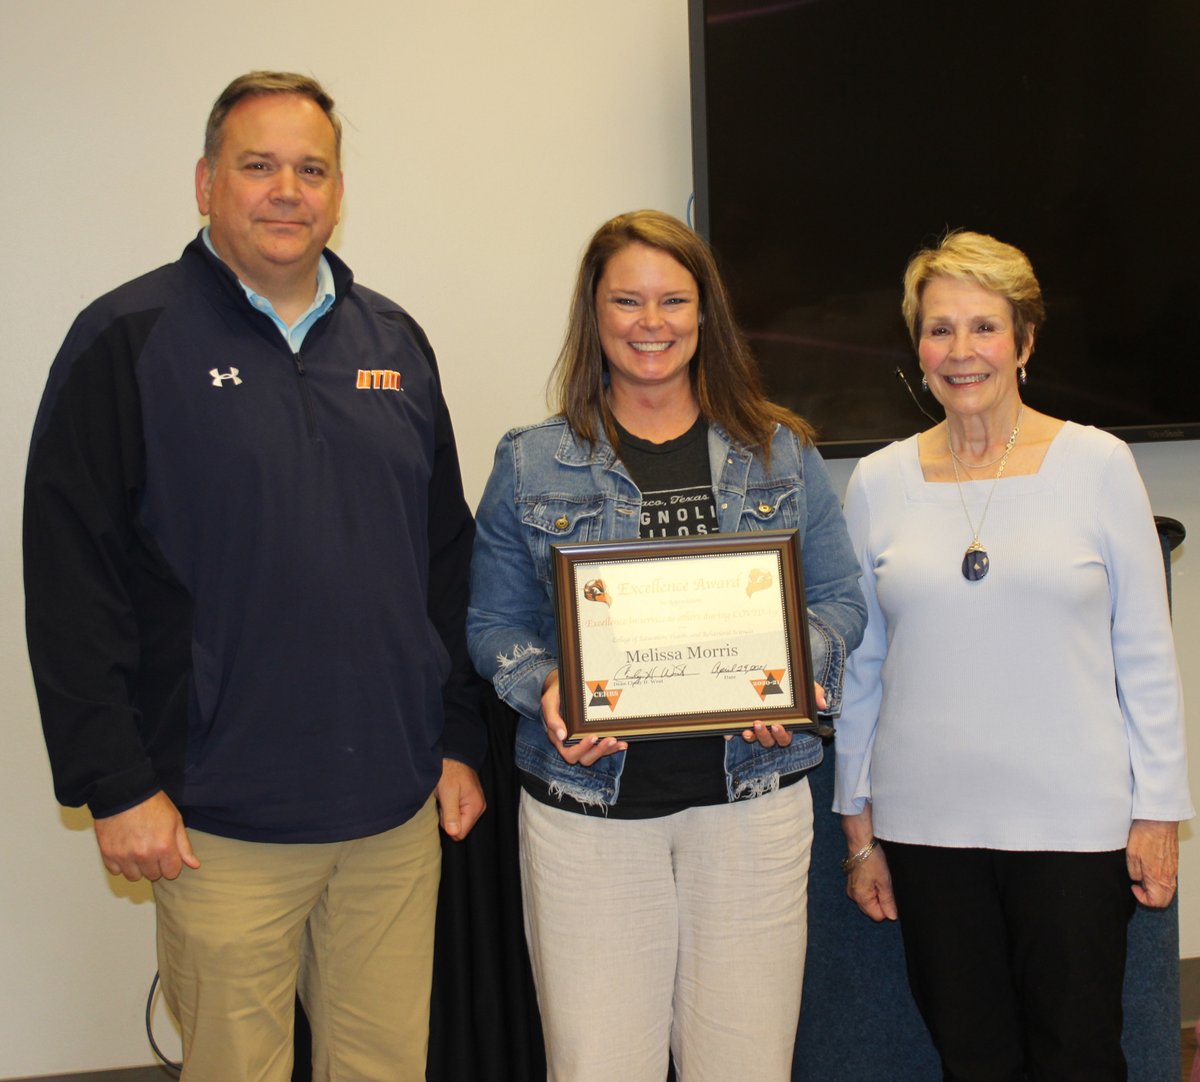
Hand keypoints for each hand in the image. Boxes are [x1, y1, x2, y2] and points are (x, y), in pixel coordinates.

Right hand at [93, 791, 199, 882]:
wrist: (124, 792)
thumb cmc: (152, 804)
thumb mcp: (175, 820)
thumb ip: (184, 846)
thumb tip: (194, 865)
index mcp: (164, 847)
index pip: (171, 873)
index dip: (172, 864)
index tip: (168, 856)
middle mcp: (144, 855)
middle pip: (153, 875)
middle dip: (156, 865)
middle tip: (152, 848)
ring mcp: (124, 856)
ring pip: (134, 876)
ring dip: (138, 867)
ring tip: (138, 850)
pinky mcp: (108, 854)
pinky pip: (116, 871)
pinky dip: (121, 864)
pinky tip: (125, 850)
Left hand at [436, 758, 486, 840]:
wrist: (453, 756)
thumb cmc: (450, 772)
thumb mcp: (447, 793)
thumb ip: (451, 814)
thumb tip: (454, 833)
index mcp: (475, 807)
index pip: (460, 833)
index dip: (448, 824)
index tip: (445, 808)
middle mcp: (478, 808)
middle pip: (459, 828)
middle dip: (448, 818)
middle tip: (445, 801)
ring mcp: (475, 805)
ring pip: (457, 821)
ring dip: (448, 812)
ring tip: (447, 797)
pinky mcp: (469, 802)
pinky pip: (458, 814)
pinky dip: (450, 807)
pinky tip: (449, 797)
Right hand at [541, 670, 626, 765]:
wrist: (564, 686)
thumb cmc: (556, 694)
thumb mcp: (549, 702)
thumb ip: (552, 719)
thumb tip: (562, 736)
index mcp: (559, 738)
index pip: (570, 753)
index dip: (582, 749)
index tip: (592, 737)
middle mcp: (571, 743)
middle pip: (585, 758)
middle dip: (599, 751)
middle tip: (610, 739)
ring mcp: (583, 741)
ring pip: (596, 754)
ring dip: (608, 750)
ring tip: (618, 741)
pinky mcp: (593, 737)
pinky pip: (603, 747)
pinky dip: (613, 747)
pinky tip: (622, 742)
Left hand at [738, 681, 824, 746]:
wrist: (776, 673)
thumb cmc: (793, 685)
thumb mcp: (806, 686)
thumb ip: (815, 693)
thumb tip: (822, 704)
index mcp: (786, 724)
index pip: (785, 736)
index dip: (781, 734)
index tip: (777, 725)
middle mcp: (770, 728)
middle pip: (769, 741)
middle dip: (764, 736)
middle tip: (759, 724)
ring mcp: (755, 727)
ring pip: (754, 739)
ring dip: (751, 737)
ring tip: (747, 729)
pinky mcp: (742, 722)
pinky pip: (735, 733)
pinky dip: (731, 734)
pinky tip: (729, 733)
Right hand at [841, 806, 896, 921]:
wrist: (860, 842)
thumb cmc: (872, 860)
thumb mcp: (885, 881)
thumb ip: (888, 901)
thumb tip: (892, 917)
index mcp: (861, 898)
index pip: (878, 916)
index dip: (888, 908)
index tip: (891, 894)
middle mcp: (854, 896)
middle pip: (872, 909)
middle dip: (881, 902)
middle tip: (886, 885)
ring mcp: (852, 889)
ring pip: (868, 900)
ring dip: (876, 894)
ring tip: (880, 879)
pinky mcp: (852, 882)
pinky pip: (864, 892)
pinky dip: (871, 888)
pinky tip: (874, 876)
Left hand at [1126, 819, 1178, 907]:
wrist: (1159, 820)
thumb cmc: (1145, 834)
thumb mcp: (1131, 854)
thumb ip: (1133, 872)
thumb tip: (1136, 879)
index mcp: (1158, 877)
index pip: (1156, 902)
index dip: (1142, 898)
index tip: (1134, 887)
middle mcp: (1169, 876)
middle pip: (1164, 899)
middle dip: (1150, 897)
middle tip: (1138, 885)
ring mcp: (1173, 869)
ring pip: (1168, 889)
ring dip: (1155, 888)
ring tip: (1143, 876)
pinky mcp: (1174, 862)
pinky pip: (1169, 878)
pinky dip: (1160, 880)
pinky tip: (1149, 869)